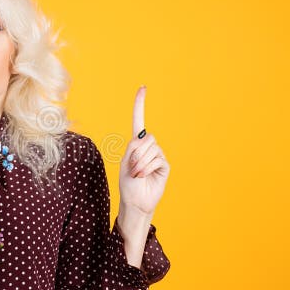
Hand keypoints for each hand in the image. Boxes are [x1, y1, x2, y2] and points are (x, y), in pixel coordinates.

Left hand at [119, 86, 169, 216]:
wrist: (135, 201)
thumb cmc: (128, 183)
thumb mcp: (125, 162)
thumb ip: (133, 147)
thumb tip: (144, 138)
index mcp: (135, 143)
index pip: (138, 120)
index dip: (140, 105)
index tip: (143, 88)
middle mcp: (148, 146)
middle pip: (146, 137)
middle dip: (136, 153)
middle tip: (132, 167)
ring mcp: (158, 155)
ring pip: (151, 149)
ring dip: (140, 163)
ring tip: (137, 174)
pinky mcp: (164, 165)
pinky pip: (157, 159)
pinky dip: (147, 167)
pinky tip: (144, 176)